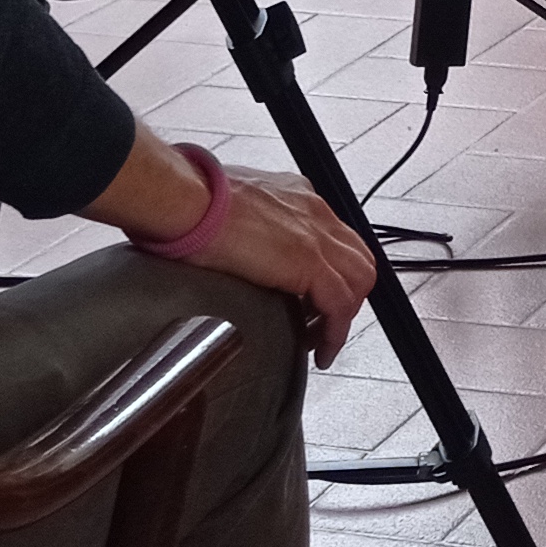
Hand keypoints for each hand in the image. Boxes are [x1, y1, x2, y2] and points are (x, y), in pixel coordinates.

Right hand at [91, 127, 377, 364]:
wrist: (187, 197)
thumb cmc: (192, 200)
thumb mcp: (229, 206)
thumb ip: (243, 222)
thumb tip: (228, 244)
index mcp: (296, 195)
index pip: (333, 236)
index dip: (332, 269)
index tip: (315, 294)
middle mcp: (314, 211)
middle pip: (356, 258)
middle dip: (347, 294)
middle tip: (323, 322)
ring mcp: (316, 235)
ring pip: (358, 280)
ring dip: (344, 314)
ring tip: (321, 341)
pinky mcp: (308, 261)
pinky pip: (340, 304)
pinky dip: (336, 332)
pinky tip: (322, 350)